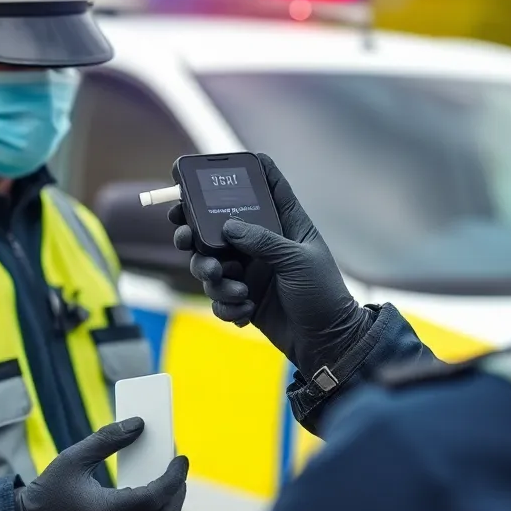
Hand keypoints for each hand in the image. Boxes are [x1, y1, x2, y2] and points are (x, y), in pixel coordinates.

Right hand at [15, 419, 187, 510]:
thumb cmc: (50, 490)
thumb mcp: (74, 457)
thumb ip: (108, 438)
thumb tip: (140, 423)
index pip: (154, 497)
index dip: (174, 478)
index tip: (181, 459)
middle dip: (178, 492)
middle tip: (178, 470)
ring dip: (172, 510)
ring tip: (172, 486)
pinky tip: (157, 503)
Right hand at [169, 153, 370, 378]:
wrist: (326, 343)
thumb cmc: (324, 295)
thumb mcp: (298, 260)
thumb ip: (263, 240)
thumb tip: (227, 226)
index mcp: (285, 224)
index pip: (265, 186)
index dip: (242, 172)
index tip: (210, 167)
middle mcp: (263, 243)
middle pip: (218, 225)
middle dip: (195, 231)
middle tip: (184, 236)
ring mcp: (251, 270)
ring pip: (211, 263)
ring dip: (213, 277)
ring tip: (236, 290)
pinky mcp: (243, 297)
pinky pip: (218, 296)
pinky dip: (227, 305)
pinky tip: (247, 312)